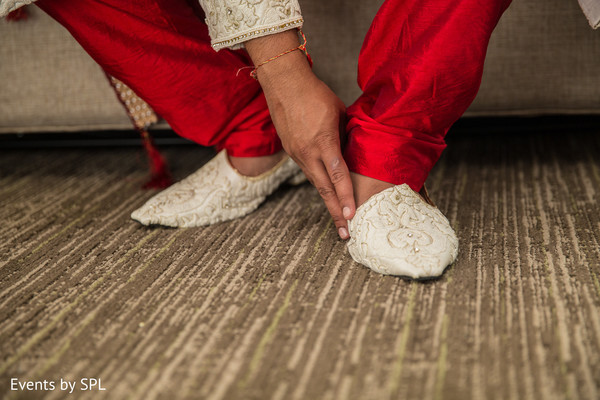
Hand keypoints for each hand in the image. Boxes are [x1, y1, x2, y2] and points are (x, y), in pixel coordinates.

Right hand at [246, 31, 355, 238]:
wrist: (283, 83)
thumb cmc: (316, 94)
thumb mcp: (340, 114)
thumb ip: (346, 137)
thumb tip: (356, 154)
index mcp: (323, 141)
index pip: (338, 175)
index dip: (346, 197)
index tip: (352, 216)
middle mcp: (307, 152)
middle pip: (324, 189)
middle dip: (336, 213)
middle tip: (346, 234)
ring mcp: (296, 153)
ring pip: (316, 183)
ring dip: (328, 202)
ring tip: (339, 221)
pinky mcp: (290, 151)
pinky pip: (308, 172)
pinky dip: (320, 185)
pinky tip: (328, 195)